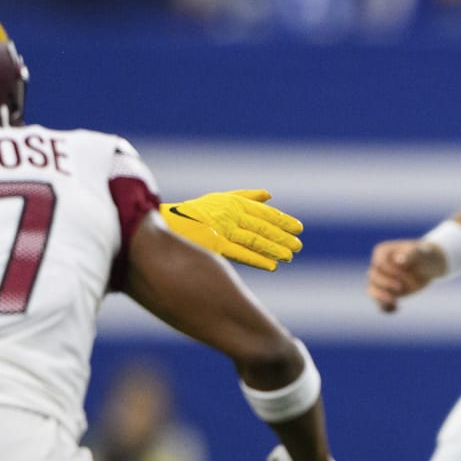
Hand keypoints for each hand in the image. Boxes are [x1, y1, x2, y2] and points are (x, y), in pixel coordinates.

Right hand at [162, 190, 304, 271]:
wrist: (162, 225)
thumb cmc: (193, 214)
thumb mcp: (219, 199)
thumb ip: (245, 197)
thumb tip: (269, 195)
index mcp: (232, 203)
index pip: (263, 212)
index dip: (281, 220)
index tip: (297, 228)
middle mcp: (229, 214)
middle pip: (262, 226)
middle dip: (282, 236)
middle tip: (298, 245)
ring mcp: (222, 228)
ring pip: (255, 239)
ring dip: (274, 248)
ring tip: (290, 256)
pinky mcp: (214, 243)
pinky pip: (240, 252)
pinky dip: (258, 259)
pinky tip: (273, 265)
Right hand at [367, 238, 445, 311]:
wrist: (429, 266)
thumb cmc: (423, 256)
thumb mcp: (420, 253)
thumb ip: (410, 255)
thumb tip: (399, 260)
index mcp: (382, 252)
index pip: (379, 263)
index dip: (390, 270)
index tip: (404, 270)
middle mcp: (378, 266)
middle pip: (373, 277)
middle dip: (387, 283)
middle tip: (400, 286)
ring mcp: (381, 280)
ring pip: (371, 290)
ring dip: (381, 297)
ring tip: (394, 302)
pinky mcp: (386, 292)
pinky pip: (379, 302)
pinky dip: (384, 307)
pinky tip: (395, 309)